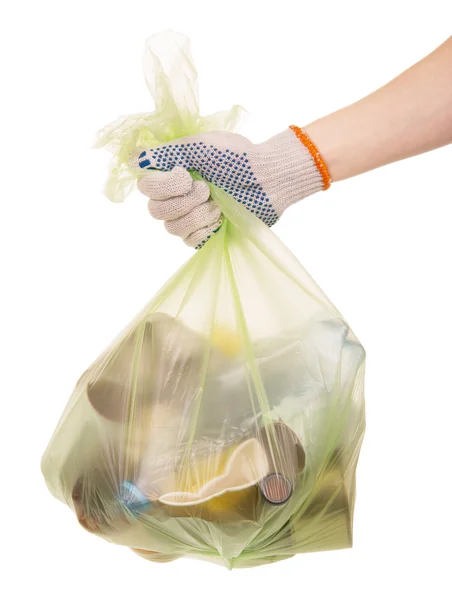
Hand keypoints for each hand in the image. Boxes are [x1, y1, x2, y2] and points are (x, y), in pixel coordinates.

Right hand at [131, 129, 325, 246]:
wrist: (269, 179)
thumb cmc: (239, 158)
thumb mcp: (201, 145)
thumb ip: (167, 152)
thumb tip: (134, 160)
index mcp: (173, 173)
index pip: (145, 186)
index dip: (162, 185)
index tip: (185, 175)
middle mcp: (177, 196)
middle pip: (155, 210)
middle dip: (183, 201)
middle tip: (207, 189)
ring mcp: (190, 217)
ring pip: (171, 228)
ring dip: (197, 214)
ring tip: (218, 204)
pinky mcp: (204, 235)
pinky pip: (189, 240)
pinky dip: (205, 228)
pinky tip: (221, 218)